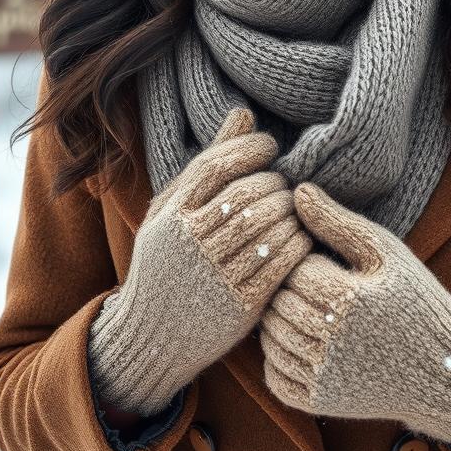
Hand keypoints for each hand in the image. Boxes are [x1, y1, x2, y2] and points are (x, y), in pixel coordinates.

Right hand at [88, 107, 312, 415]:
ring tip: (292, 206)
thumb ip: (209, 163)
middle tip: (283, 182)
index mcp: (172, 216)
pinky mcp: (238, 305)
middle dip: (273, 181)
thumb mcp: (172, 210)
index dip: (249, 149)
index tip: (269, 146)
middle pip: (245, 195)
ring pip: (264, 226)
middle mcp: (189, 243)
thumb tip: (244, 114)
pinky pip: (278, 262)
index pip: (216, 166)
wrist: (151, 336)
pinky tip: (300, 235)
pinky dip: (296, 242)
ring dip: (288, 209)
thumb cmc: (167, 261)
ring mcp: (213, 275)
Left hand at [259, 181, 450, 447]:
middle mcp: (330, 343)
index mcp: (346, 300)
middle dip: (290, 288)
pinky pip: (274, 376)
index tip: (323, 258)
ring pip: (270, 338)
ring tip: (309, 306)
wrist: (442, 367)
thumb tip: (297, 190)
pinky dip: (278, 356)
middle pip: (278, 303)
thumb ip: (337, 221)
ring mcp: (323, 377)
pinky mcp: (320, 404)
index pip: (293, 269)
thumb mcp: (384, 251)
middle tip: (314, 282)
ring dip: (280, 319)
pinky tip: (302, 339)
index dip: (304, 258)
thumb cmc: (415, 298)